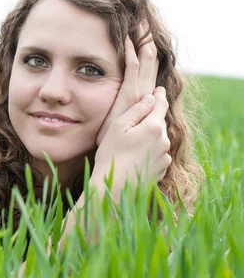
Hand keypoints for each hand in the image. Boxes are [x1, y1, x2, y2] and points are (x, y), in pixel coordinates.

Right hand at [92, 86, 170, 200]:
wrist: (115, 188)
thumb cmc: (111, 155)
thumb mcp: (118, 127)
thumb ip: (136, 110)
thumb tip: (150, 98)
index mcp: (153, 127)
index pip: (160, 105)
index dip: (159, 95)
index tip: (159, 89)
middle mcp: (164, 141)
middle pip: (159, 122)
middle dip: (151, 118)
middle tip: (137, 119)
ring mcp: (165, 156)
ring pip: (159, 139)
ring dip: (150, 136)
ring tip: (132, 143)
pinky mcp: (162, 169)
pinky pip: (158, 153)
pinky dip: (151, 151)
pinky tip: (135, 156)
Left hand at [96, 22, 158, 145]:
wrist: (114, 155)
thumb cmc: (110, 142)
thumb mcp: (115, 123)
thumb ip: (118, 111)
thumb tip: (105, 101)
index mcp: (140, 99)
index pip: (146, 69)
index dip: (146, 51)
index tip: (141, 34)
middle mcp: (144, 94)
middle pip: (150, 61)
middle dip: (147, 40)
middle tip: (143, 20)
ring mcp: (139, 95)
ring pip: (146, 61)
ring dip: (143, 41)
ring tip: (140, 22)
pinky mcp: (130, 97)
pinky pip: (133, 68)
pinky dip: (132, 52)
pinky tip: (127, 38)